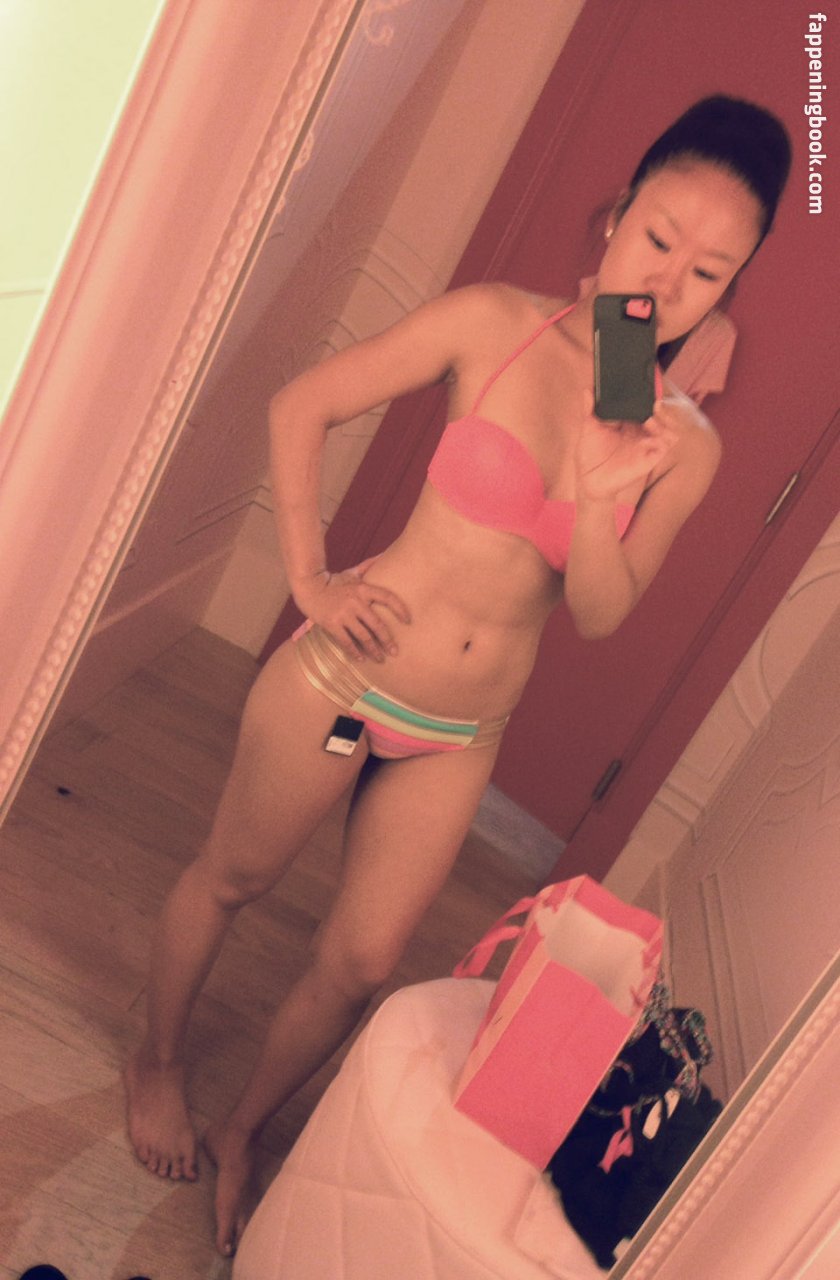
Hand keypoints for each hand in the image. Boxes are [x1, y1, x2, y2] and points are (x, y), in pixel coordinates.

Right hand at [293, 556, 410, 660]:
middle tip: (395, 652)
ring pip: (364, 636)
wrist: (308, 587)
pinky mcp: (332, 624)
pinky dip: (355, 652)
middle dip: (388, 640)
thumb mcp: (352, 573)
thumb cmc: (333, 582)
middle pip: (377, 624)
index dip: (400, 609)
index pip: (387, 597)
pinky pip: (346, 642)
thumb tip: (385, 554)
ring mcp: (343, 614)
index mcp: (363, 589)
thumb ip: (368, 566)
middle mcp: (355, 602)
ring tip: (380, 659)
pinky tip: (362, 659)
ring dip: (374, 650)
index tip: (408, 621)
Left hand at [575, 391, 678, 502]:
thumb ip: (590, 410)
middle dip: (658, 401)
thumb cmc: (590, 455)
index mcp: (628, 421)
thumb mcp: (589, 429)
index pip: (642, 403)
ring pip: (668, 425)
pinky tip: (652, 426)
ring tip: (653, 408)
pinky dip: (664, 434)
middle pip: (658, 412)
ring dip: (665, 416)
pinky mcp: (651, 457)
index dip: (645, 392)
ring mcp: (647, 443)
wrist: (590, 481)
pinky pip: (666, 443)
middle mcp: (641, 430)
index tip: (643, 380)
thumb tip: (587, 390)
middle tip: (651, 393)